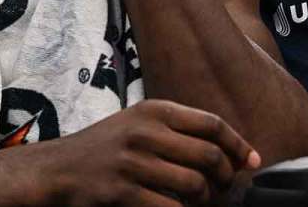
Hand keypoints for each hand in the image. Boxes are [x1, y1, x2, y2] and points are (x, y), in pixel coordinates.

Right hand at [37, 99, 259, 206]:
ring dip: (206, 202)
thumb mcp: (137, 125)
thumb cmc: (103, 150)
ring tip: (199, 205)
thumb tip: (229, 152)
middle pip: (210, 156)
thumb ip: (177, 131)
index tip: (252, 162)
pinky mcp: (122, 192)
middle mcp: (145, 132)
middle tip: (223, 191)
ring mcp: (133, 162)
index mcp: (154, 110)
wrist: (55, 170)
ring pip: (195, 186)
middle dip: (226, 179)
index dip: (238, 145)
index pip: (211, 124)